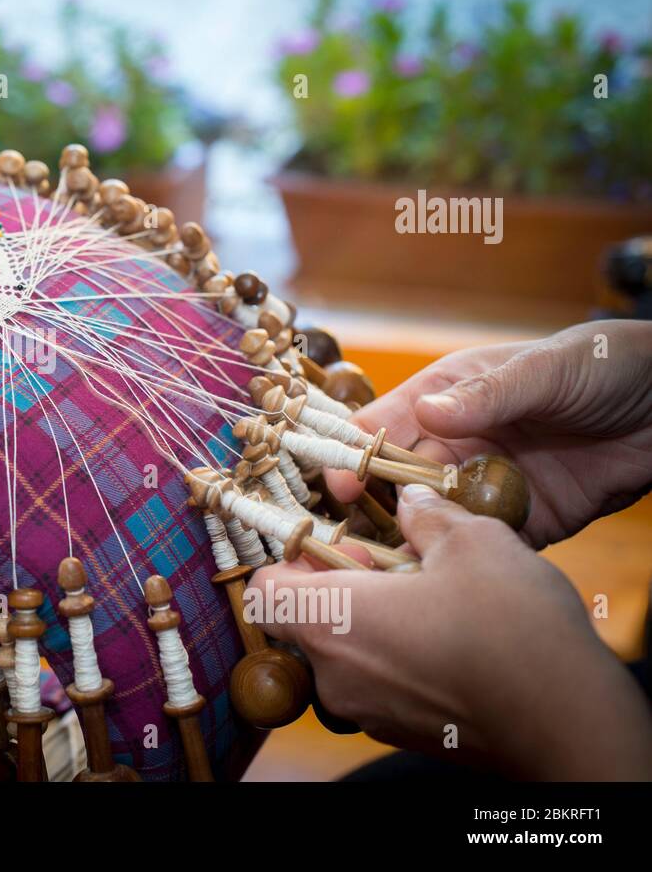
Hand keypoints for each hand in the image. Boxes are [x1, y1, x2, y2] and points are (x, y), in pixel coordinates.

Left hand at [253, 485, 651, 779]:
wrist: (567, 724)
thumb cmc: (509, 626)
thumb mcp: (471, 541)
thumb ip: (426, 515)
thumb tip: (410, 497)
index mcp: (330, 620)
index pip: (264, 590)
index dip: (291, 560)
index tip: (339, 545)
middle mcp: (334, 674)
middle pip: (304, 620)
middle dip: (340, 586)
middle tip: (394, 565)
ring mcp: (366, 712)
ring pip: (345, 653)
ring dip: (373, 621)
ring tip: (430, 599)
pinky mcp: (402, 733)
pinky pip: (379, 684)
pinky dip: (398, 657)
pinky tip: (452, 639)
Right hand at [324, 319, 651, 546]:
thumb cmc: (604, 363)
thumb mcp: (546, 371)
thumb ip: (489, 395)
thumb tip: (430, 413)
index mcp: (445, 396)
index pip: (381, 427)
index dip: (354, 456)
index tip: (340, 487)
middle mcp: (455, 442)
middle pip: (397, 483)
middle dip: (375, 513)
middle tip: (356, 547)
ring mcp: (485, 483)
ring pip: (433, 520)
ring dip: (416, 543)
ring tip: (394, 572)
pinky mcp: (523, 520)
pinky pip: (483, 546)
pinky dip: (466, 563)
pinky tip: (450, 581)